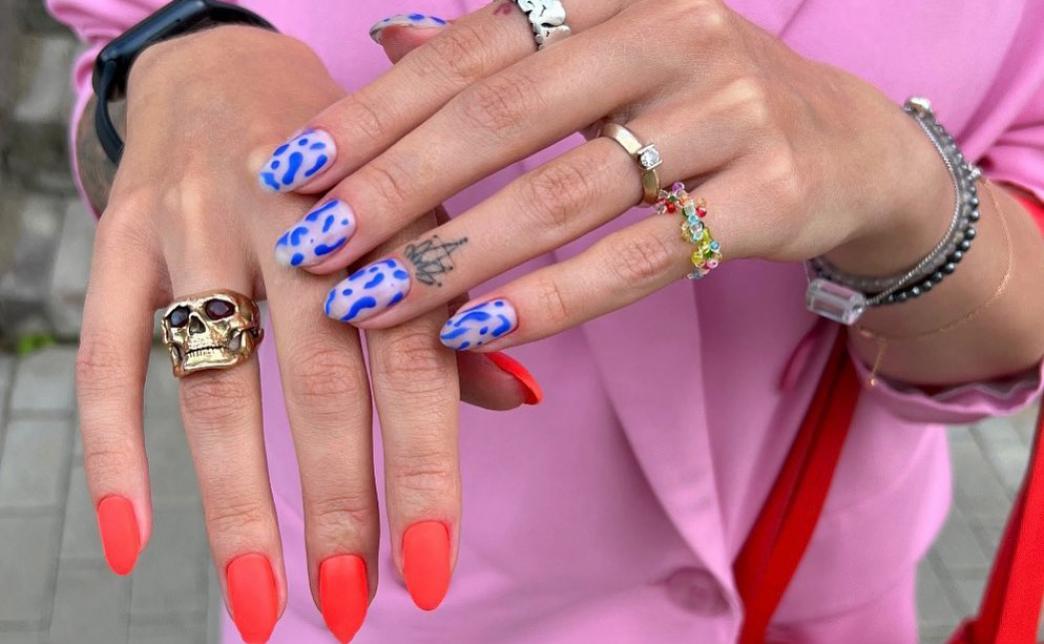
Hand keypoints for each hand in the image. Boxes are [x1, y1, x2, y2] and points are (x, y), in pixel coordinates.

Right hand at [75, 25, 533, 643]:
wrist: (228, 60)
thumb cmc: (346, 160)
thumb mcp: (416, 210)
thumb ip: (455, 309)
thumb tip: (521, 400)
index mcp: (390, 216)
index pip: (415, 361)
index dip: (425, 472)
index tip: (430, 575)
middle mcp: (298, 219)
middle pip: (322, 382)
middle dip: (340, 504)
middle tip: (350, 609)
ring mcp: (200, 226)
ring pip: (217, 382)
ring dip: (238, 502)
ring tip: (255, 602)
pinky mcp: (123, 234)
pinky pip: (105, 354)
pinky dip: (114, 452)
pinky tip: (129, 542)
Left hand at [258, 0, 951, 351]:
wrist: (851, 144)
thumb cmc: (701, 104)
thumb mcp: (605, 60)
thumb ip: (501, 52)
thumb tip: (385, 39)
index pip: (473, 46)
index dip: (376, 109)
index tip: (291, 168)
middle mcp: (672, 31)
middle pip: (506, 114)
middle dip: (397, 186)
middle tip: (312, 246)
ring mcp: (731, 107)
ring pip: (566, 190)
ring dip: (458, 253)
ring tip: (372, 304)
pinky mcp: (774, 190)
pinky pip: (643, 255)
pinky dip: (555, 297)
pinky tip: (480, 329)